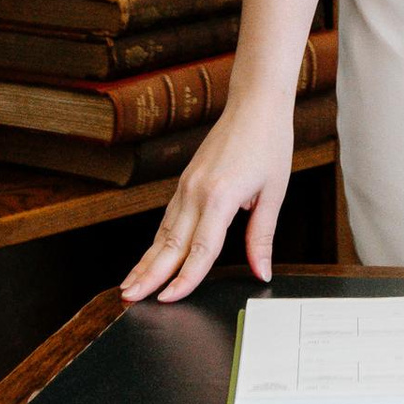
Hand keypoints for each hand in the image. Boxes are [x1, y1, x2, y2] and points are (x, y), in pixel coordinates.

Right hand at [120, 95, 295, 303]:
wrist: (255, 103)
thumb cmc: (269, 142)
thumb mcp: (274, 192)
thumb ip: (261, 236)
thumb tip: (261, 271)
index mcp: (220, 197)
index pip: (201, 249)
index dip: (185, 279)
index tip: (169, 300)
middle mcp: (196, 192)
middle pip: (169, 244)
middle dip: (148, 275)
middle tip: (129, 299)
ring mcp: (187, 186)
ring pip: (162, 232)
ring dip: (145, 261)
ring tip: (129, 286)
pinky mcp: (185, 181)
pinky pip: (168, 218)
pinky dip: (157, 241)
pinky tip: (150, 257)